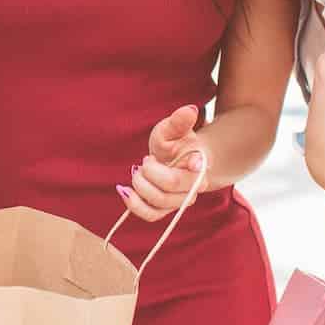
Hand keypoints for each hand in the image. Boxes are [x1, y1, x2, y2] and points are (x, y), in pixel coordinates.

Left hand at [119, 104, 208, 222]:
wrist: (176, 158)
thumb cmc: (175, 142)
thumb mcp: (173, 128)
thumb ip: (179, 121)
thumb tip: (190, 110)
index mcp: (200, 166)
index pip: (195, 173)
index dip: (187, 167)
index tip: (172, 158)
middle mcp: (193, 187)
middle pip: (169, 189)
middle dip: (149, 173)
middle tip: (145, 160)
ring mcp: (179, 200)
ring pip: (158, 202)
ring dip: (140, 186)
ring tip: (138, 171)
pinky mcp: (165, 209)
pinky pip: (150, 215)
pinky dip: (134, 205)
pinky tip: (125, 190)